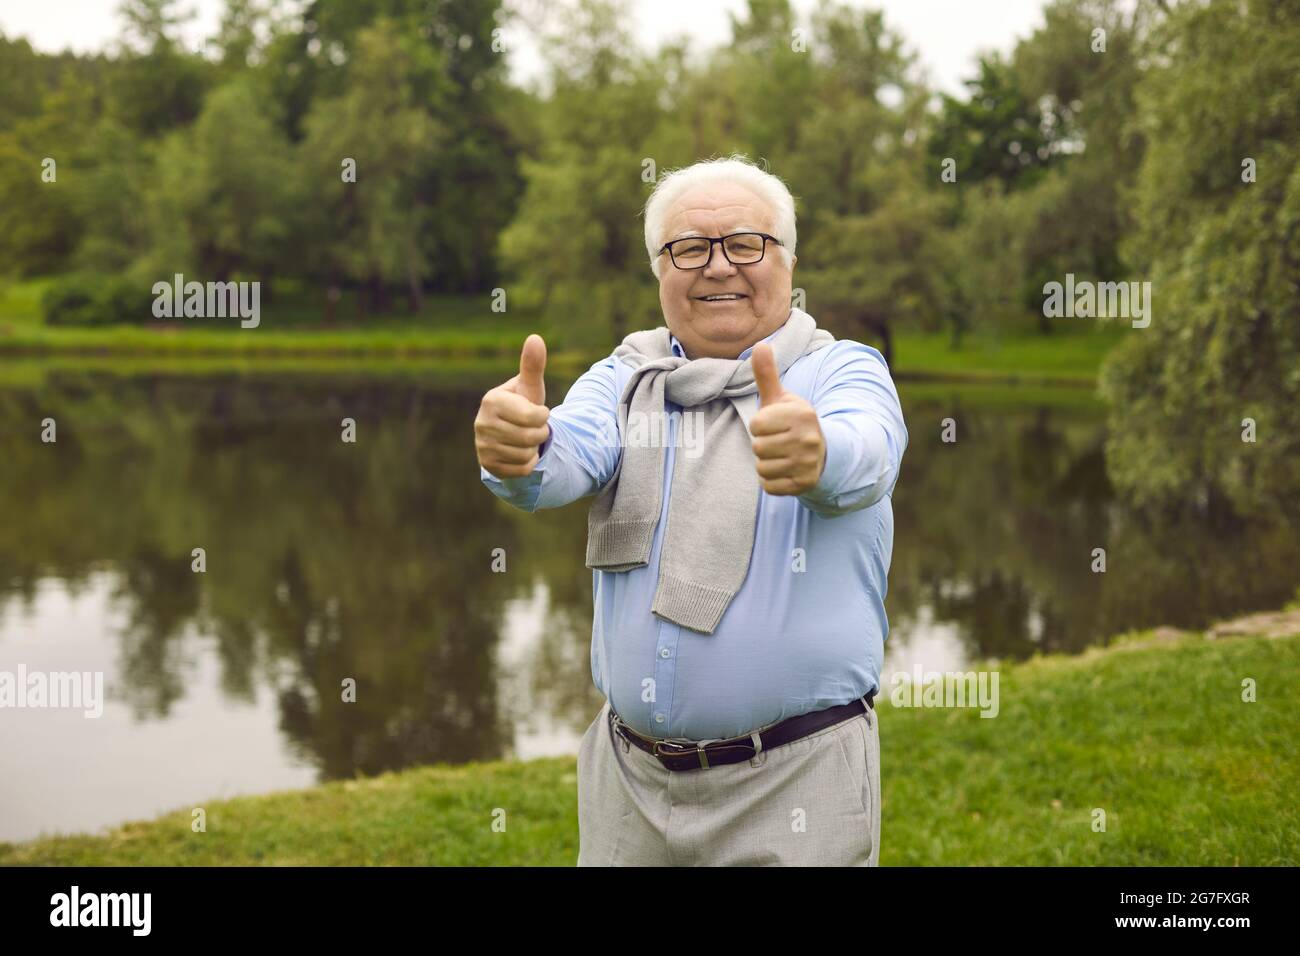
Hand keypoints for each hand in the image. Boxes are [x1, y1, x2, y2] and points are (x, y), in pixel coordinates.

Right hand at [475, 334, 551, 478]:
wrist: (511, 433)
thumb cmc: (523, 404)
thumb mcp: (530, 387)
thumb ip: (532, 365)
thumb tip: (535, 337)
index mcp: (492, 400)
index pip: (532, 416)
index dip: (543, 416)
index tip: (539, 412)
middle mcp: (482, 423)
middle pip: (530, 437)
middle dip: (540, 434)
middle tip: (535, 428)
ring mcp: (482, 445)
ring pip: (525, 454)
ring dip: (533, 448)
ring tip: (526, 439)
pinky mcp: (487, 465)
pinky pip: (521, 470)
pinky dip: (528, 463)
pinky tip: (521, 452)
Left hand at [748, 342, 825, 495]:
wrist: (823, 452)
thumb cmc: (793, 422)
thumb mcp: (782, 398)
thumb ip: (767, 374)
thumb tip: (760, 344)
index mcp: (802, 414)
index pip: (757, 424)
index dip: (760, 425)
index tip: (775, 425)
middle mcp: (808, 439)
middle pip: (758, 448)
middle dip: (763, 446)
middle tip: (779, 442)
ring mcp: (808, 463)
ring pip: (762, 468)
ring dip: (767, 463)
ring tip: (782, 455)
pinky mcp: (804, 484)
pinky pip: (769, 486)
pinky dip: (772, 481)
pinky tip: (785, 470)